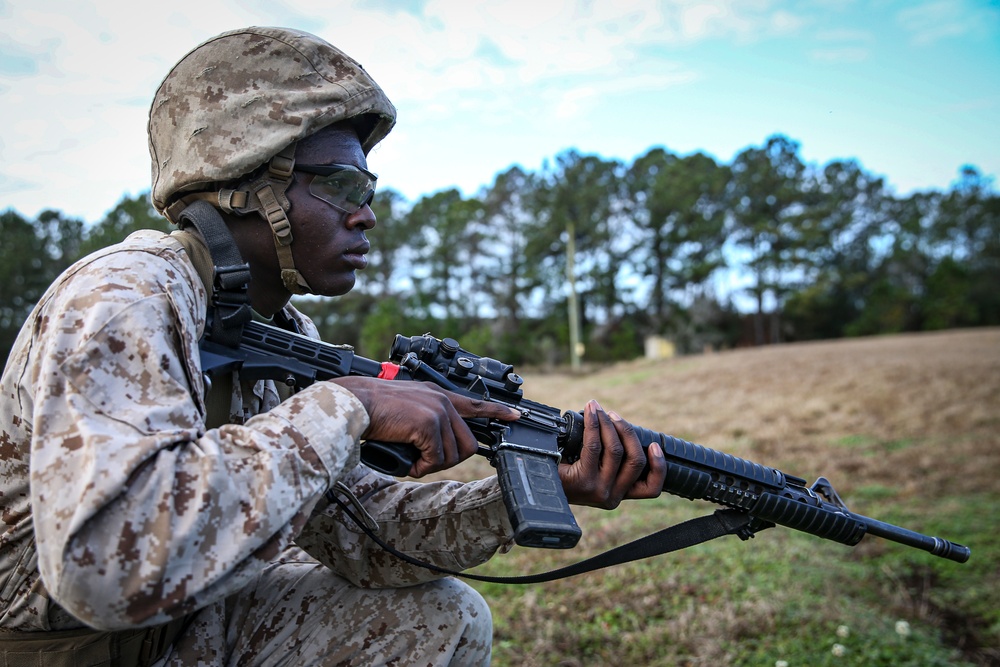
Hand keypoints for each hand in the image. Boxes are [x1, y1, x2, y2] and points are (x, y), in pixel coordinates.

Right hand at [329, 377, 518, 476]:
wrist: (354, 403)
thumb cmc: (371, 409)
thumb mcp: (405, 409)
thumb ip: (423, 421)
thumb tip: (432, 448)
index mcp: (437, 394)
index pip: (475, 403)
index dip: (496, 411)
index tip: (515, 414)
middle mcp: (442, 400)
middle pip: (467, 443)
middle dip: (448, 460)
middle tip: (424, 463)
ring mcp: (437, 411)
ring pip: (453, 454)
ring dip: (431, 465)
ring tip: (411, 459)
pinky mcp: (428, 424)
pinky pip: (436, 458)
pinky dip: (421, 467)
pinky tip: (407, 461)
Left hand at [558, 400, 666, 507]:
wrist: (538, 485)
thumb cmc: (566, 475)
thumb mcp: (596, 474)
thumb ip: (612, 462)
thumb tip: (623, 430)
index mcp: (619, 495)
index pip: (651, 488)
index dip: (659, 466)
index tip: (654, 445)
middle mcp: (612, 497)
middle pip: (635, 460)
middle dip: (627, 431)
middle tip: (614, 415)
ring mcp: (599, 490)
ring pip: (616, 450)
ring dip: (609, 424)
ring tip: (600, 410)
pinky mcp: (584, 481)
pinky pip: (594, 445)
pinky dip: (595, 424)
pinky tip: (592, 413)